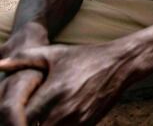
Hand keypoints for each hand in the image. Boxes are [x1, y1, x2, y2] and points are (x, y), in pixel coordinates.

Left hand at [0, 43, 130, 124]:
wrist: (120, 64)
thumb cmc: (85, 57)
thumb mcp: (54, 54)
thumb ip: (24, 59)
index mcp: (52, 93)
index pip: (20, 119)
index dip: (11, 119)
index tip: (10, 115)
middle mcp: (64, 111)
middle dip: (23, 124)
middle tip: (22, 117)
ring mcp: (77, 121)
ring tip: (37, 118)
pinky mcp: (87, 125)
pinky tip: (53, 119)